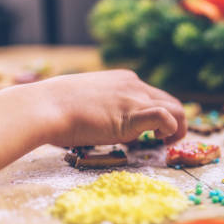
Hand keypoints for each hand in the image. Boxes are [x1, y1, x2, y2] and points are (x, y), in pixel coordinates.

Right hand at [38, 70, 186, 146]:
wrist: (45, 107)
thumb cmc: (57, 107)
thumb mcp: (87, 101)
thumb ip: (105, 108)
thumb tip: (107, 123)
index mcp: (124, 80)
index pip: (154, 95)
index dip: (158, 115)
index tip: (151, 133)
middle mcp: (134, 85)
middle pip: (171, 101)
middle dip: (175, 123)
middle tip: (164, 142)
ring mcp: (135, 97)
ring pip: (176, 109)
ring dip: (177, 129)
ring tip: (165, 144)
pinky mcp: (133, 113)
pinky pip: (166, 118)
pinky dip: (170, 130)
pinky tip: (157, 140)